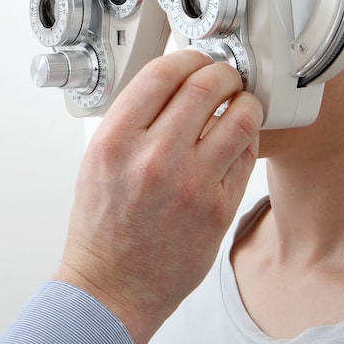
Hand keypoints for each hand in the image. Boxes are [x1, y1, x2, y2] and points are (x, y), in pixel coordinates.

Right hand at [54, 49, 261, 343]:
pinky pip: (247, 155)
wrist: (113, 286)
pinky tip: (238, 138)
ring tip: (239, 103)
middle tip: (223, 76)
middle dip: (221, 72)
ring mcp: (191, 183)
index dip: (185, 57)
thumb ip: (131, 120)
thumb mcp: (97, 160)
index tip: (193, 60)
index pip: (161, 73)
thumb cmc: (102, 227)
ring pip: (238, 116)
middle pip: (204, 86)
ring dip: (243, 101)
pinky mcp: (219, 207)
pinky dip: (247, 137)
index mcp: (115, 141)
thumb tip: (171, 84)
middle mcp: (153, 157)